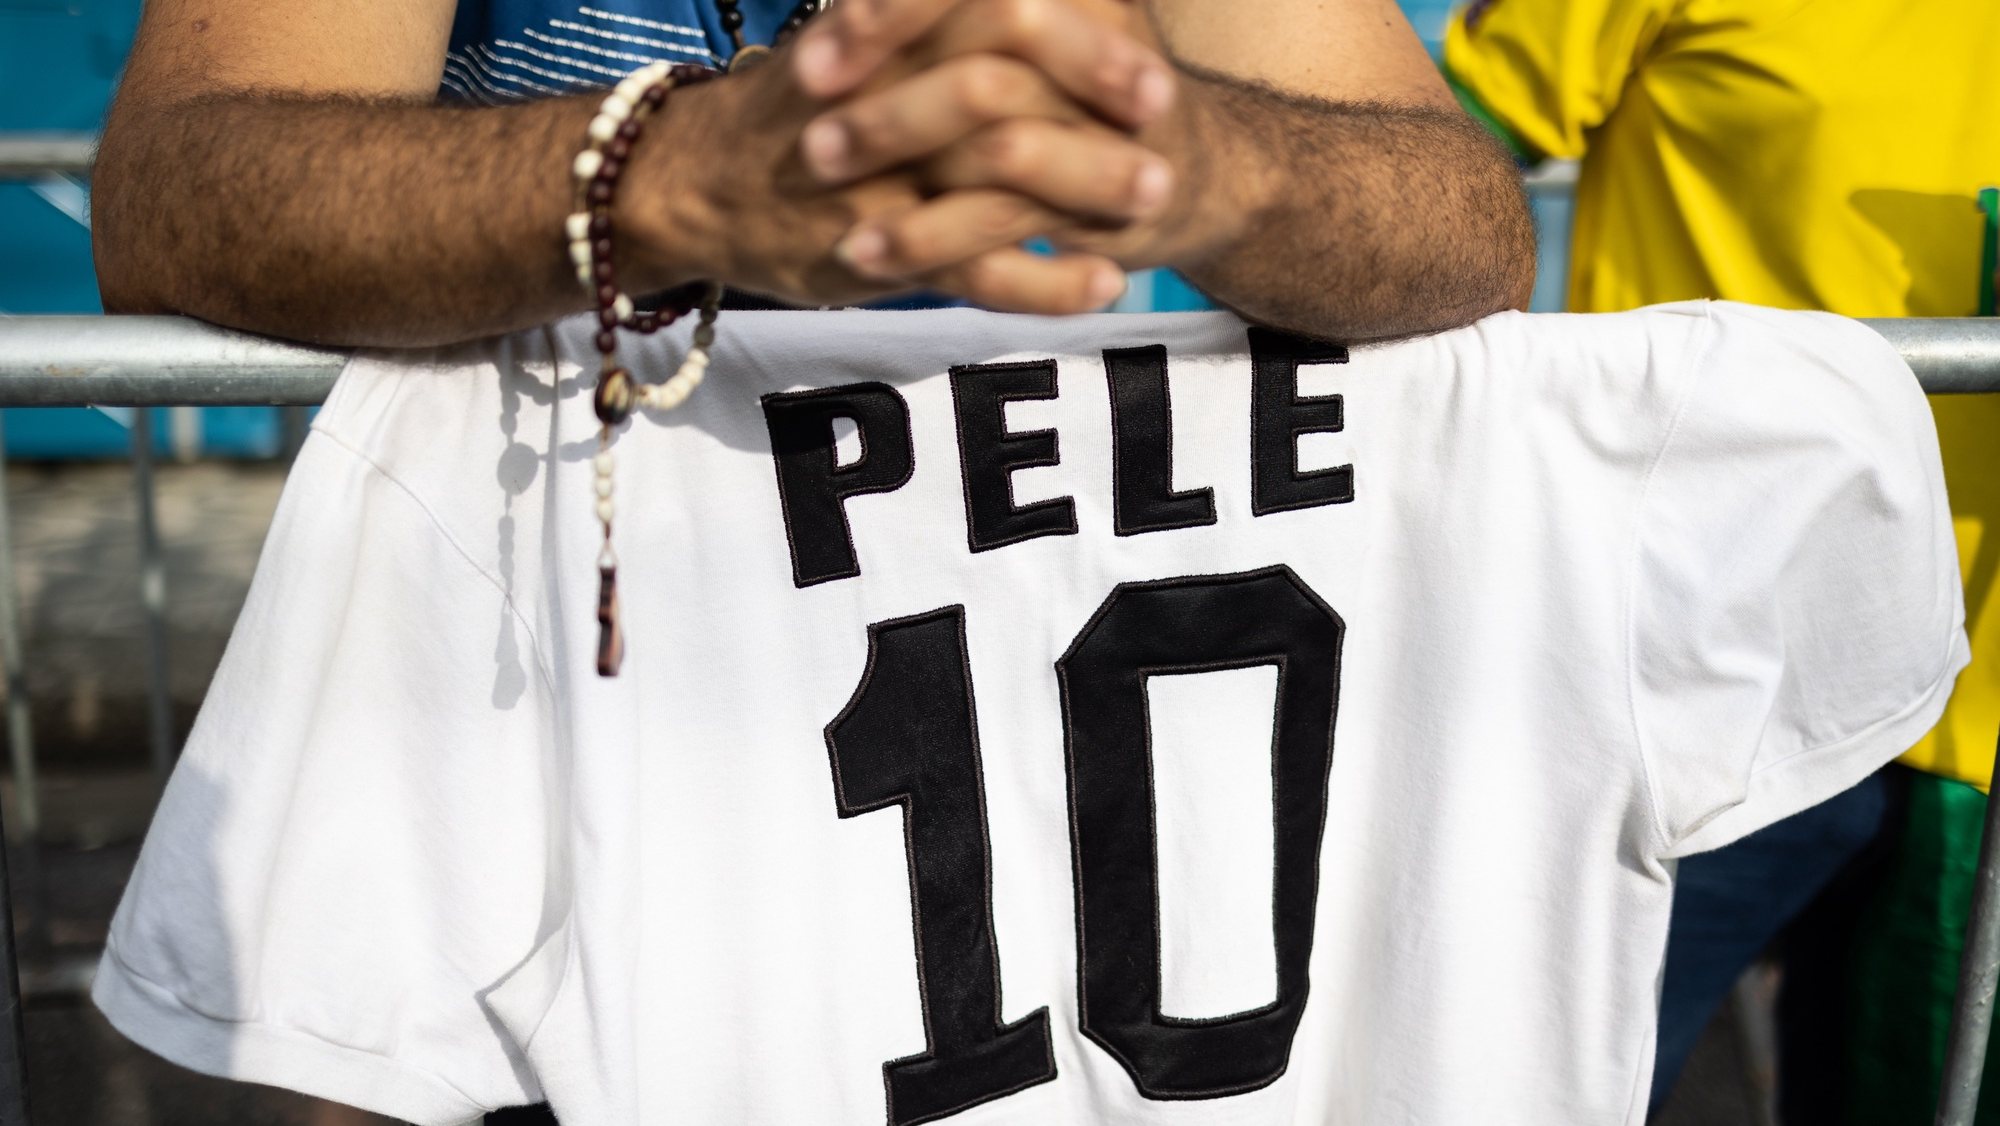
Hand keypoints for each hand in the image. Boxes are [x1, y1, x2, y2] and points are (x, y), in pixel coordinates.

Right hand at [617, 2, 1168, 313]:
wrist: (694, 183)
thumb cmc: (803, 106)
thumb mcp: (861, 37)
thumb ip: (929, 18)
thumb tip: (1039, 1)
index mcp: (884, 37)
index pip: (988, 13)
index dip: (1073, 33)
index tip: (1142, 54)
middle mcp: (878, 99)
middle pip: (997, 85)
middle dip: (1089, 95)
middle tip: (1165, 110)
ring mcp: (876, 182)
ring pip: (988, 181)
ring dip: (1083, 188)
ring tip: (1159, 200)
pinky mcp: (872, 255)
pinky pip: (968, 271)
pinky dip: (1042, 282)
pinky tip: (1104, 284)